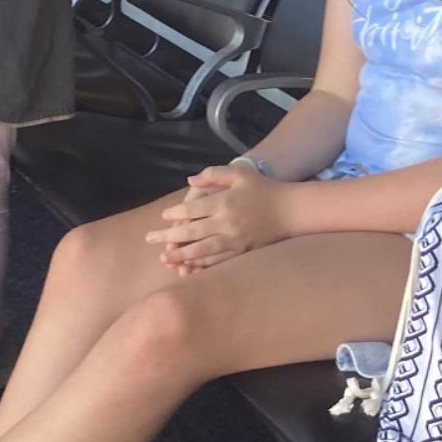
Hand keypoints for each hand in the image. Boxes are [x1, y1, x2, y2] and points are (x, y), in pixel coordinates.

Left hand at [145, 162, 285, 274]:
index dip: (174, 213)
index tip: (163, 216)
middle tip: (150, 240)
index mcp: (224, 201)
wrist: (291, 210)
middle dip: (169, 236)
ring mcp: (236, 240)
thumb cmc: (263, 189)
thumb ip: (213, 174)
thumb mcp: (239, 174)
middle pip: (192, 231)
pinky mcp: (244, 253)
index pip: (192, 209)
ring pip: (203, 250)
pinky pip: (220, 262)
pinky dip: (203, 266)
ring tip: (165, 259)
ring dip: (182, 255)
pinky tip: (190, 268)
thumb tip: (190, 181)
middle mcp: (227, 222)